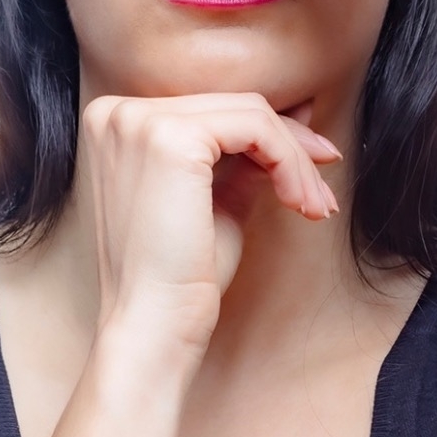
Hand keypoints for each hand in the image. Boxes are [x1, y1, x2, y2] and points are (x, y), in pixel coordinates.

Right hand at [81, 93, 339, 350]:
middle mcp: (117, 112)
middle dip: (293, 145)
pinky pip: (256, 129)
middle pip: (233, 107)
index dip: (272, 135)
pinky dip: (289, 162)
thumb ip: (247, 154)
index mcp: (114, 122)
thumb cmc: (179, 277)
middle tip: (322, 188)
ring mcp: (139, 121)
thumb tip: (299, 113)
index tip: (312, 165)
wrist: (152, 330)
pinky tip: (299, 202)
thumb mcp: (216, 198)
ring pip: (250, 114)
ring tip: (315, 206)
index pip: (212, 111)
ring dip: (296, 160)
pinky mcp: (170, 138)